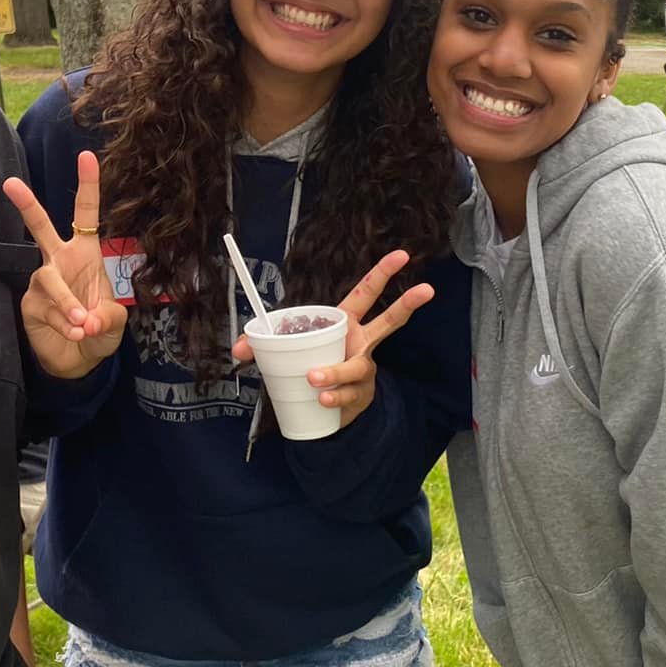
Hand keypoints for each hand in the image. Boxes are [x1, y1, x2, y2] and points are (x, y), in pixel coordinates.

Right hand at [1, 151, 128, 378]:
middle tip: (9, 183)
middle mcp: (59, 260)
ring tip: (82, 324)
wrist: (79, 359)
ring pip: (49, 281)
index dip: (88, 185)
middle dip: (26, 205)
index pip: (85, 213)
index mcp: (84, 253)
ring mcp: (41, 281)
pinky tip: (73, 332)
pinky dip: (62, 321)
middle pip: (40, 227)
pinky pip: (44, 307)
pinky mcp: (29, 303)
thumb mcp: (113, 321)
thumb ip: (106, 317)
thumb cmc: (97, 329)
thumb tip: (85, 320)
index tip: (86, 156)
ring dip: (68, 303)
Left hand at [230, 249, 433, 422]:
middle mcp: (361, 344)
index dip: (383, 273)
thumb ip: (259, 347)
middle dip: (408, 304)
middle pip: (390, 321)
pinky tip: (322, 401)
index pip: (366, 293)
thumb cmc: (307, 366)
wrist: (321, 412)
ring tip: (314, 378)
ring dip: (336, 371)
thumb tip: (237, 349)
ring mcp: (364, 371)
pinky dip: (333, 397)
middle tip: (427, 288)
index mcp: (345, 323)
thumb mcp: (283, 351)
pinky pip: (348, 395)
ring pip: (357, 367)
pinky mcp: (360, 397)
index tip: (402, 254)